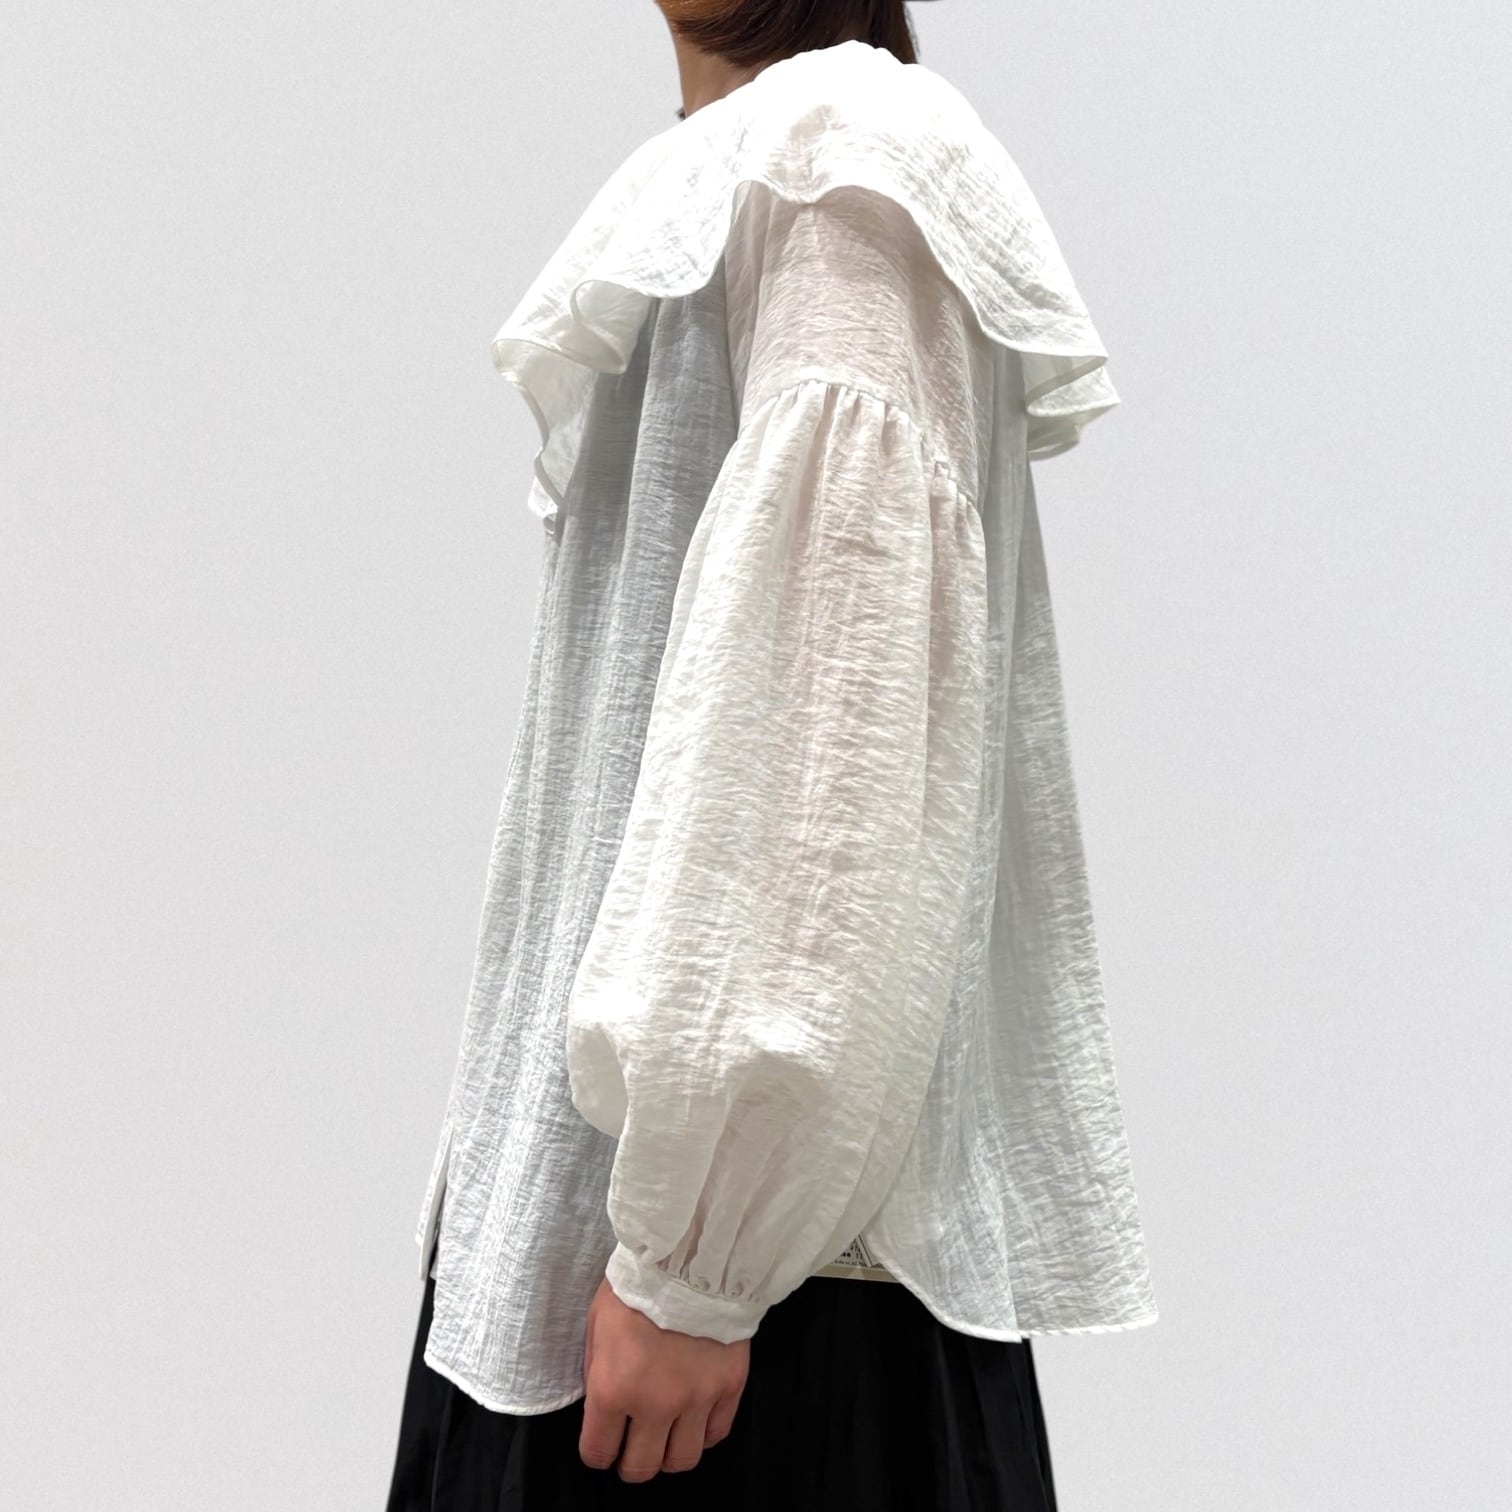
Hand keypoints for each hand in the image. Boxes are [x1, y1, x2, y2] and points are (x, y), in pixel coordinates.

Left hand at [578, 1275, 750, 1481]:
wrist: (692, 1254)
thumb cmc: (638, 1283)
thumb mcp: (597, 1322)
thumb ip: (597, 1371)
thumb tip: (601, 1407)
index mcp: (614, 1388)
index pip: (597, 1453)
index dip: (596, 1451)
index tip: (601, 1442)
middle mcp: (656, 1403)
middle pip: (641, 1468)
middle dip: (630, 1463)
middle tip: (631, 1446)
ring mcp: (697, 1398)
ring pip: (682, 1460)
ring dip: (668, 1454)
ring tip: (664, 1435)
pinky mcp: (730, 1386)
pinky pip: (716, 1434)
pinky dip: (702, 1434)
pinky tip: (693, 1417)